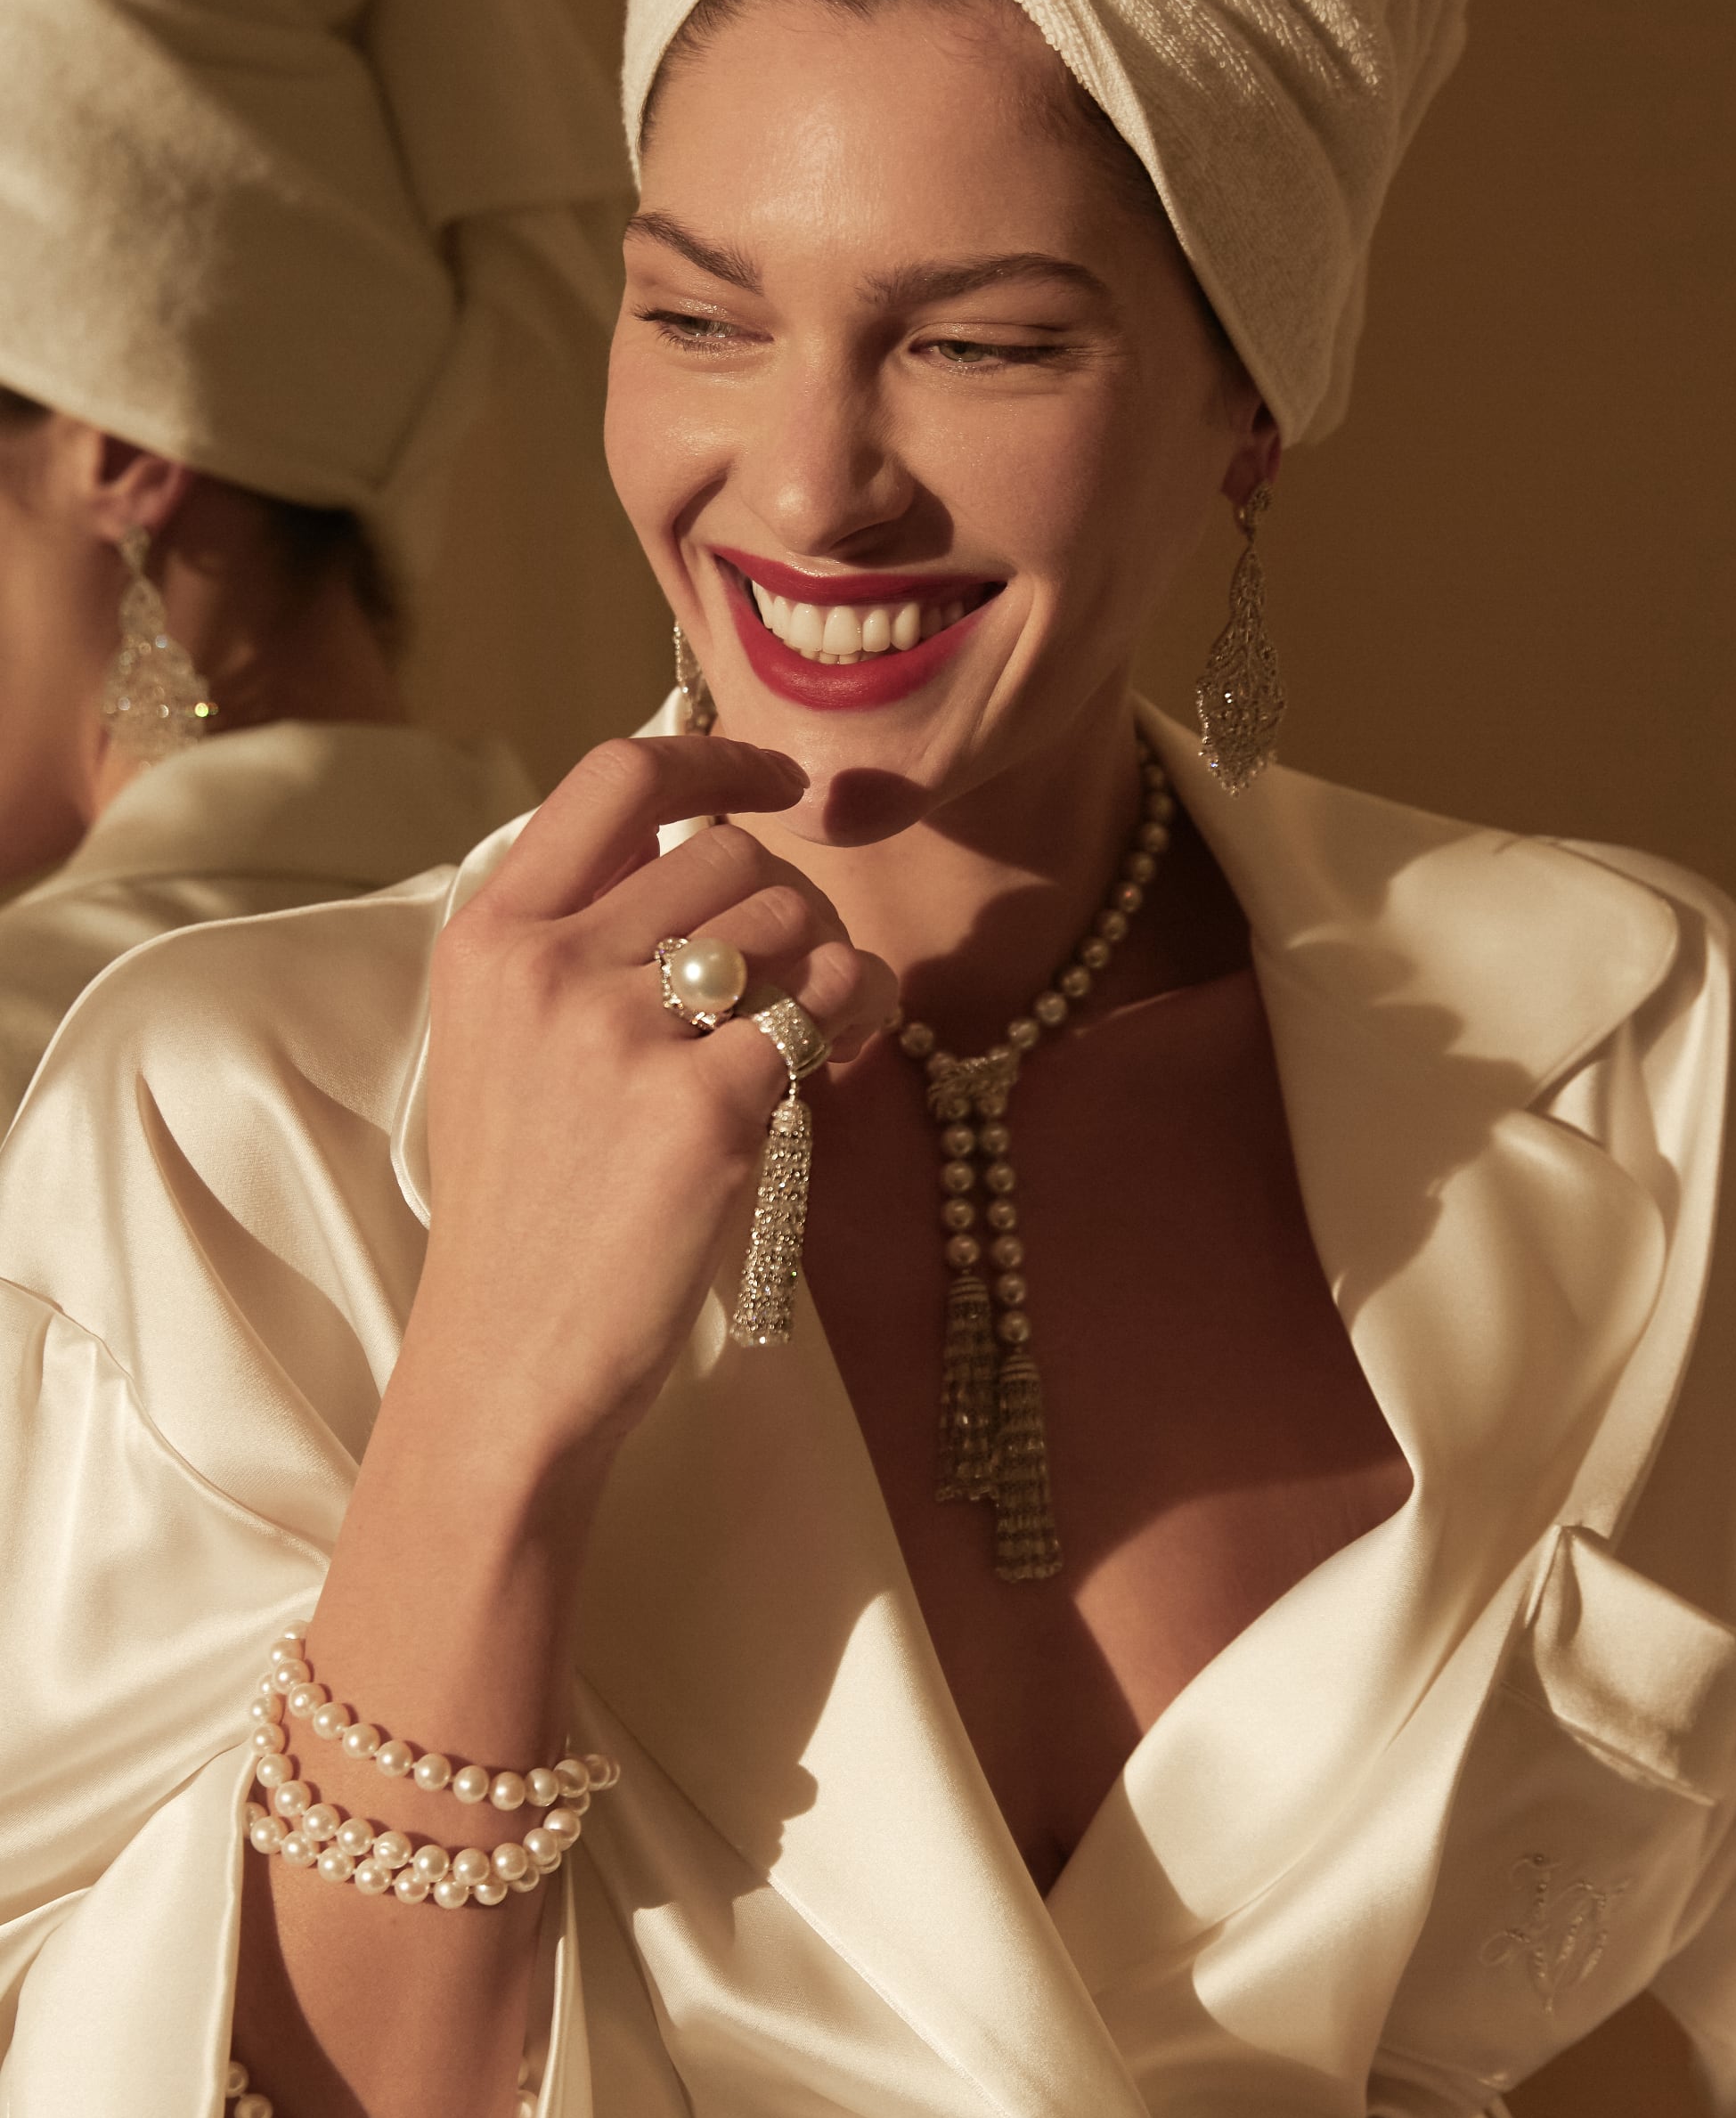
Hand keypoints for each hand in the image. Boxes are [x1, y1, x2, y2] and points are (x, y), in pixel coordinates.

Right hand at [406, 736, 894, 1462]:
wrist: (509, 1359)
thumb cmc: (527, 1210)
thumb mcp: (503, 1044)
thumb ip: (582, 940)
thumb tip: (712, 851)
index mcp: (492, 936)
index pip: (618, 778)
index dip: (716, 758)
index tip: (777, 777)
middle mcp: (547, 966)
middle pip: (729, 853)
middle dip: (794, 898)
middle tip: (805, 968)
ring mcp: (622, 1034)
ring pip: (789, 917)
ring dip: (835, 956)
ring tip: (831, 1015)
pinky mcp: (703, 1108)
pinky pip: (824, 1005)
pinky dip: (861, 1013)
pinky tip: (853, 1049)